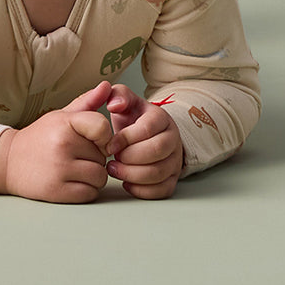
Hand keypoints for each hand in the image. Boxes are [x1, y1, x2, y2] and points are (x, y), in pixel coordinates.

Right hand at [0, 82, 112, 203]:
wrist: (9, 161)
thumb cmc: (40, 137)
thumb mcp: (61, 116)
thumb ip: (87, 102)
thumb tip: (107, 86)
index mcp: (64, 123)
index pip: (102, 127)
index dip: (105, 137)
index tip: (96, 141)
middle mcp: (62, 145)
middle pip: (103, 156)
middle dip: (95, 158)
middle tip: (77, 155)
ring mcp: (59, 169)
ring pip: (100, 177)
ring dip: (93, 176)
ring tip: (76, 169)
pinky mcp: (57, 191)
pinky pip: (90, 193)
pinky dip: (86, 190)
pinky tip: (72, 181)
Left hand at [104, 84, 183, 198]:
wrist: (146, 133)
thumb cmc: (133, 118)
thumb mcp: (125, 100)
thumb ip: (118, 94)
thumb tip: (114, 104)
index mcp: (161, 118)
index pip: (147, 129)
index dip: (125, 139)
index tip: (108, 145)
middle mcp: (173, 138)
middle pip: (156, 151)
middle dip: (129, 158)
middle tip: (112, 159)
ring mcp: (175, 160)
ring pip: (159, 173)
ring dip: (132, 175)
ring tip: (114, 170)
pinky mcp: (173, 178)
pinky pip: (162, 190)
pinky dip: (141, 190)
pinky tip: (126, 182)